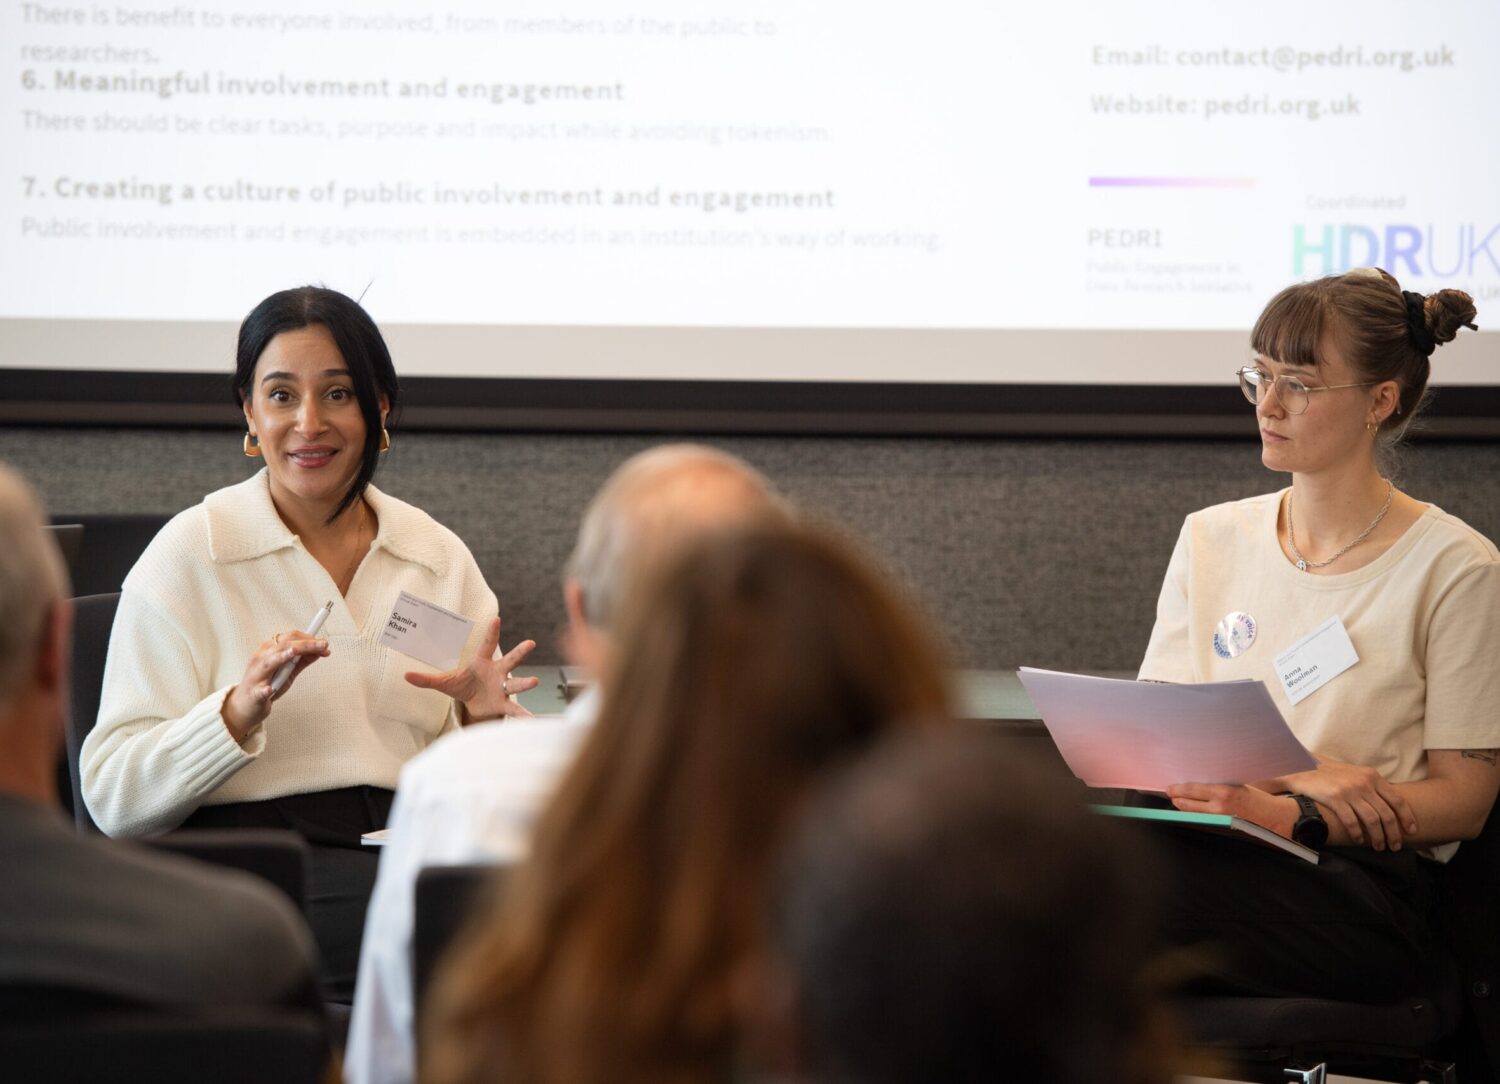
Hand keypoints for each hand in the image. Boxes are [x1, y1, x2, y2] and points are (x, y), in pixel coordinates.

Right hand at [222, 631, 330, 742]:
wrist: (245, 705)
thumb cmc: (268, 684)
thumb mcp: (287, 670)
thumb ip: (302, 660)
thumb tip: (321, 650)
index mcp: (269, 651)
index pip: (289, 638)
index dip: (308, 639)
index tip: (324, 643)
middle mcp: (261, 659)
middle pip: (283, 646)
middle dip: (304, 645)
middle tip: (323, 645)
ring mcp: (256, 676)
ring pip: (268, 663)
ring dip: (281, 657)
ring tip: (294, 653)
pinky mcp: (254, 694)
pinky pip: (259, 691)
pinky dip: (264, 690)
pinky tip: (269, 689)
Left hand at [404, 616, 538, 721]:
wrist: (476, 704)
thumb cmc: (463, 686)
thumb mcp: (445, 682)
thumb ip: (427, 679)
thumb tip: (405, 676)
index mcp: (482, 662)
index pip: (487, 644)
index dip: (491, 632)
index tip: (496, 618)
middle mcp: (497, 673)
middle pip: (511, 660)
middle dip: (520, 652)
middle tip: (531, 643)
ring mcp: (503, 688)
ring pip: (516, 684)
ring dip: (525, 683)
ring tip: (535, 681)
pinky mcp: (504, 704)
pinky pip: (514, 709)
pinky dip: (523, 715)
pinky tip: (532, 720)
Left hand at [1166, 783, 1298, 837]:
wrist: (1276, 817)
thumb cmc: (1258, 798)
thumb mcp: (1237, 785)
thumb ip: (1218, 786)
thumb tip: (1198, 785)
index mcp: (1223, 792)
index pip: (1192, 790)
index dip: (1178, 789)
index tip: (1170, 788)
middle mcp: (1219, 808)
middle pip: (1187, 805)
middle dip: (1177, 799)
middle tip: (1171, 794)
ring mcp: (1221, 820)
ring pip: (1193, 815)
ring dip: (1184, 809)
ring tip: (1178, 803)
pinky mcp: (1224, 829)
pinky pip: (1204, 822)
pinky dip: (1196, 817)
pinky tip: (1193, 813)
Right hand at [1279, 758, 1417, 851]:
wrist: (1300, 765)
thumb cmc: (1330, 773)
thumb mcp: (1355, 774)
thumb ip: (1371, 787)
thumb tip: (1388, 807)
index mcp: (1372, 776)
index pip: (1398, 800)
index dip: (1407, 818)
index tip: (1411, 831)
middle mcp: (1364, 783)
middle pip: (1387, 814)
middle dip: (1394, 834)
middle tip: (1394, 846)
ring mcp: (1349, 791)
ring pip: (1372, 821)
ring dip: (1378, 838)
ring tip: (1378, 847)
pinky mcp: (1334, 798)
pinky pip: (1352, 822)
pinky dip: (1358, 834)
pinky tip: (1359, 840)